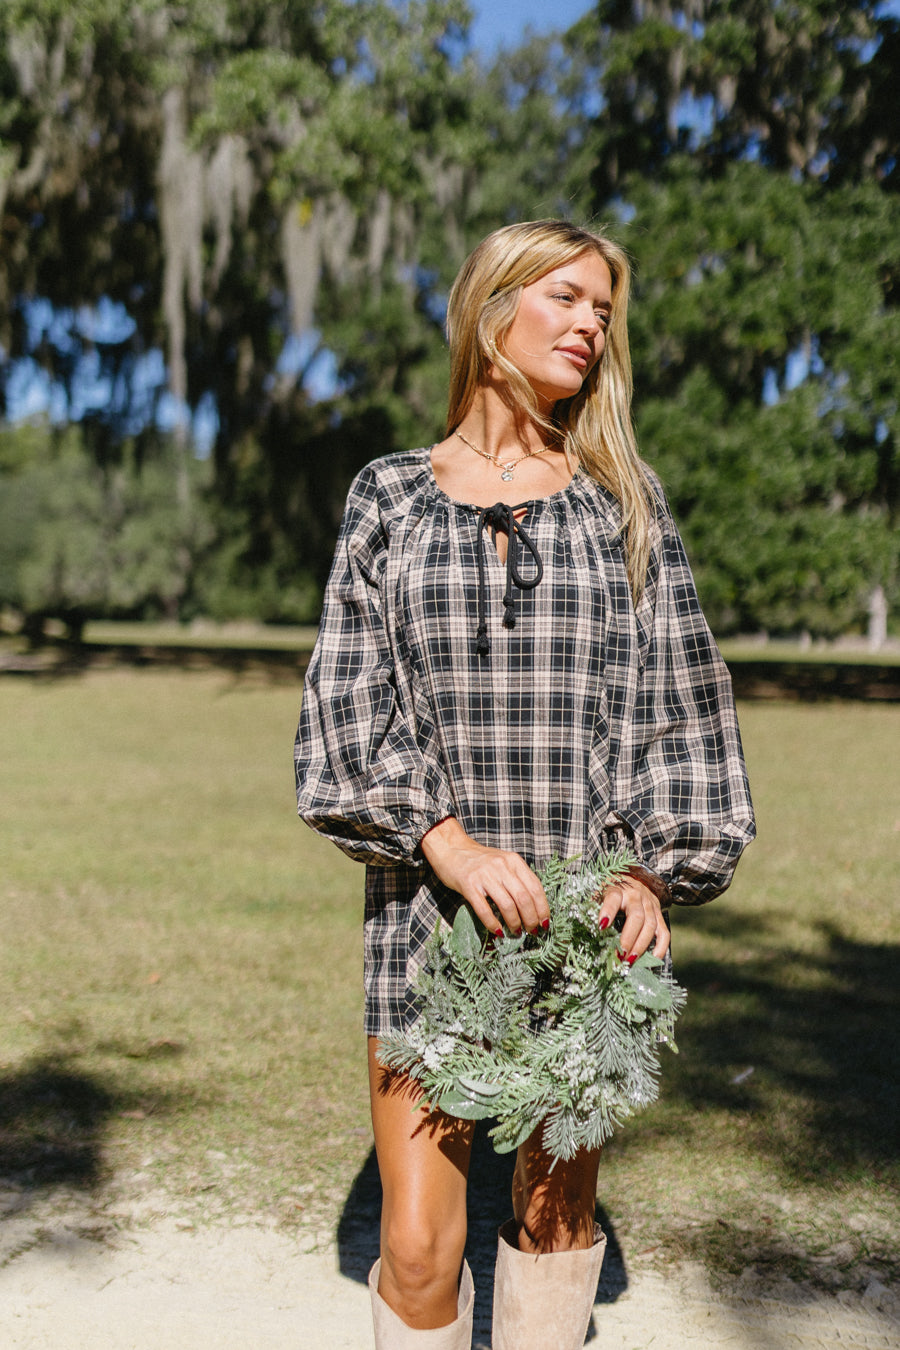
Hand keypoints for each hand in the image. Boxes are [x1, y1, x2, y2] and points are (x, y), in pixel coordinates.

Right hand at [419, 817, 548, 935]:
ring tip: (516, 932)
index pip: (535, 887)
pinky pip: (484, 909)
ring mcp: (484, 875)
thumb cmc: (478, 859)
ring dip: (514, 923)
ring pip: (507, 905)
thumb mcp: (502, 862)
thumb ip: (516, 878)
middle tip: (532, 931)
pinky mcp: (469, 885)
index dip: (542, 908)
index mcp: (513, 861)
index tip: (544, 922)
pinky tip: (497, 931)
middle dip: (531, 919)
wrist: (451, 848)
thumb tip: (533, 907)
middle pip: (524, 898)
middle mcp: (501, 866)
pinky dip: (493, 923)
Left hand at [599, 876, 669, 962]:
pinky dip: (661, 947)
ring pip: (650, 925)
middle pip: (637, 917)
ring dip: (641, 946)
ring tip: (630, 961)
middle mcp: (636, 895)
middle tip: (620, 956)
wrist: (632, 875)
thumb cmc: (610, 888)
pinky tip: (653, 959)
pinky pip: (664, 931)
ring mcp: (650, 904)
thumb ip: (592, 906)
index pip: (613, 898)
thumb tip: (583, 927)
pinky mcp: (658, 912)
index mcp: (617, 888)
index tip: (601, 927)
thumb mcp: (598, 891)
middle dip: (628, 939)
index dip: (608, 911)